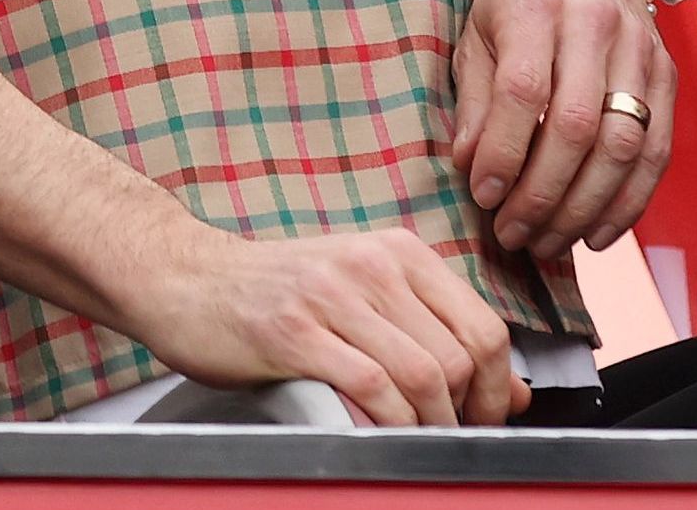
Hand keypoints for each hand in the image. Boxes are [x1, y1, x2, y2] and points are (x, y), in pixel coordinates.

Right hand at [119, 225, 519, 426]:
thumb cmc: (275, 293)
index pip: (483, 325)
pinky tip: (378, 437)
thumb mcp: (364, 298)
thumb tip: (512, 390)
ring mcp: (331, 295)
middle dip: (468, 414)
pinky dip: (387, 423)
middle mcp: (371, 265)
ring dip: (430, 425)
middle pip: (460, 354)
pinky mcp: (292, 332)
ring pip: (421, 372)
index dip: (496, 387)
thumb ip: (436, 335)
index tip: (484, 420)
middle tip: (452, 442)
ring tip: (417, 444)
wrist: (184, 279)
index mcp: (398, 252)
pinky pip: (368, 385)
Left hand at [447, 0, 667, 256]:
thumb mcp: (476, 35)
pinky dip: (629, 202)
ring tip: (548, 242)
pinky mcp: (667, 73)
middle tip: (514, 234)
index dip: (503, 152)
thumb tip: (472, 169)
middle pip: (576, 125)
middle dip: (543, 194)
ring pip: (622, 144)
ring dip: (585, 208)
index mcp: (534, 6)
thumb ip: (475, 100)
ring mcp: (639, 48)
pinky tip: (596, 233)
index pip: (523, 90)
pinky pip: (656, 150)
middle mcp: (593, 23)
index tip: (484, 198)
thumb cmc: (514, 3)